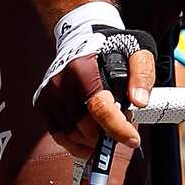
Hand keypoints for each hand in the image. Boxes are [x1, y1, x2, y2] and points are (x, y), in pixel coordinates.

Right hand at [33, 5, 154, 155]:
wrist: (80, 40)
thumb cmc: (112, 49)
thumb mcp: (136, 52)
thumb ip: (142, 75)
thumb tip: (138, 102)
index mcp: (82, 68)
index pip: (100, 108)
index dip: (117, 128)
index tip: (133, 140)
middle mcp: (60, 82)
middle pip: (87, 127)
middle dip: (109, 133)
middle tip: (122, 124)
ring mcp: (48, 94)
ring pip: (73, 135)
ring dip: (94, 141)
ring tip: (108, 129)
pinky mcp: (42, 103)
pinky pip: (60, 136)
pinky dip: (77, 145)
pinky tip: (92, 143)